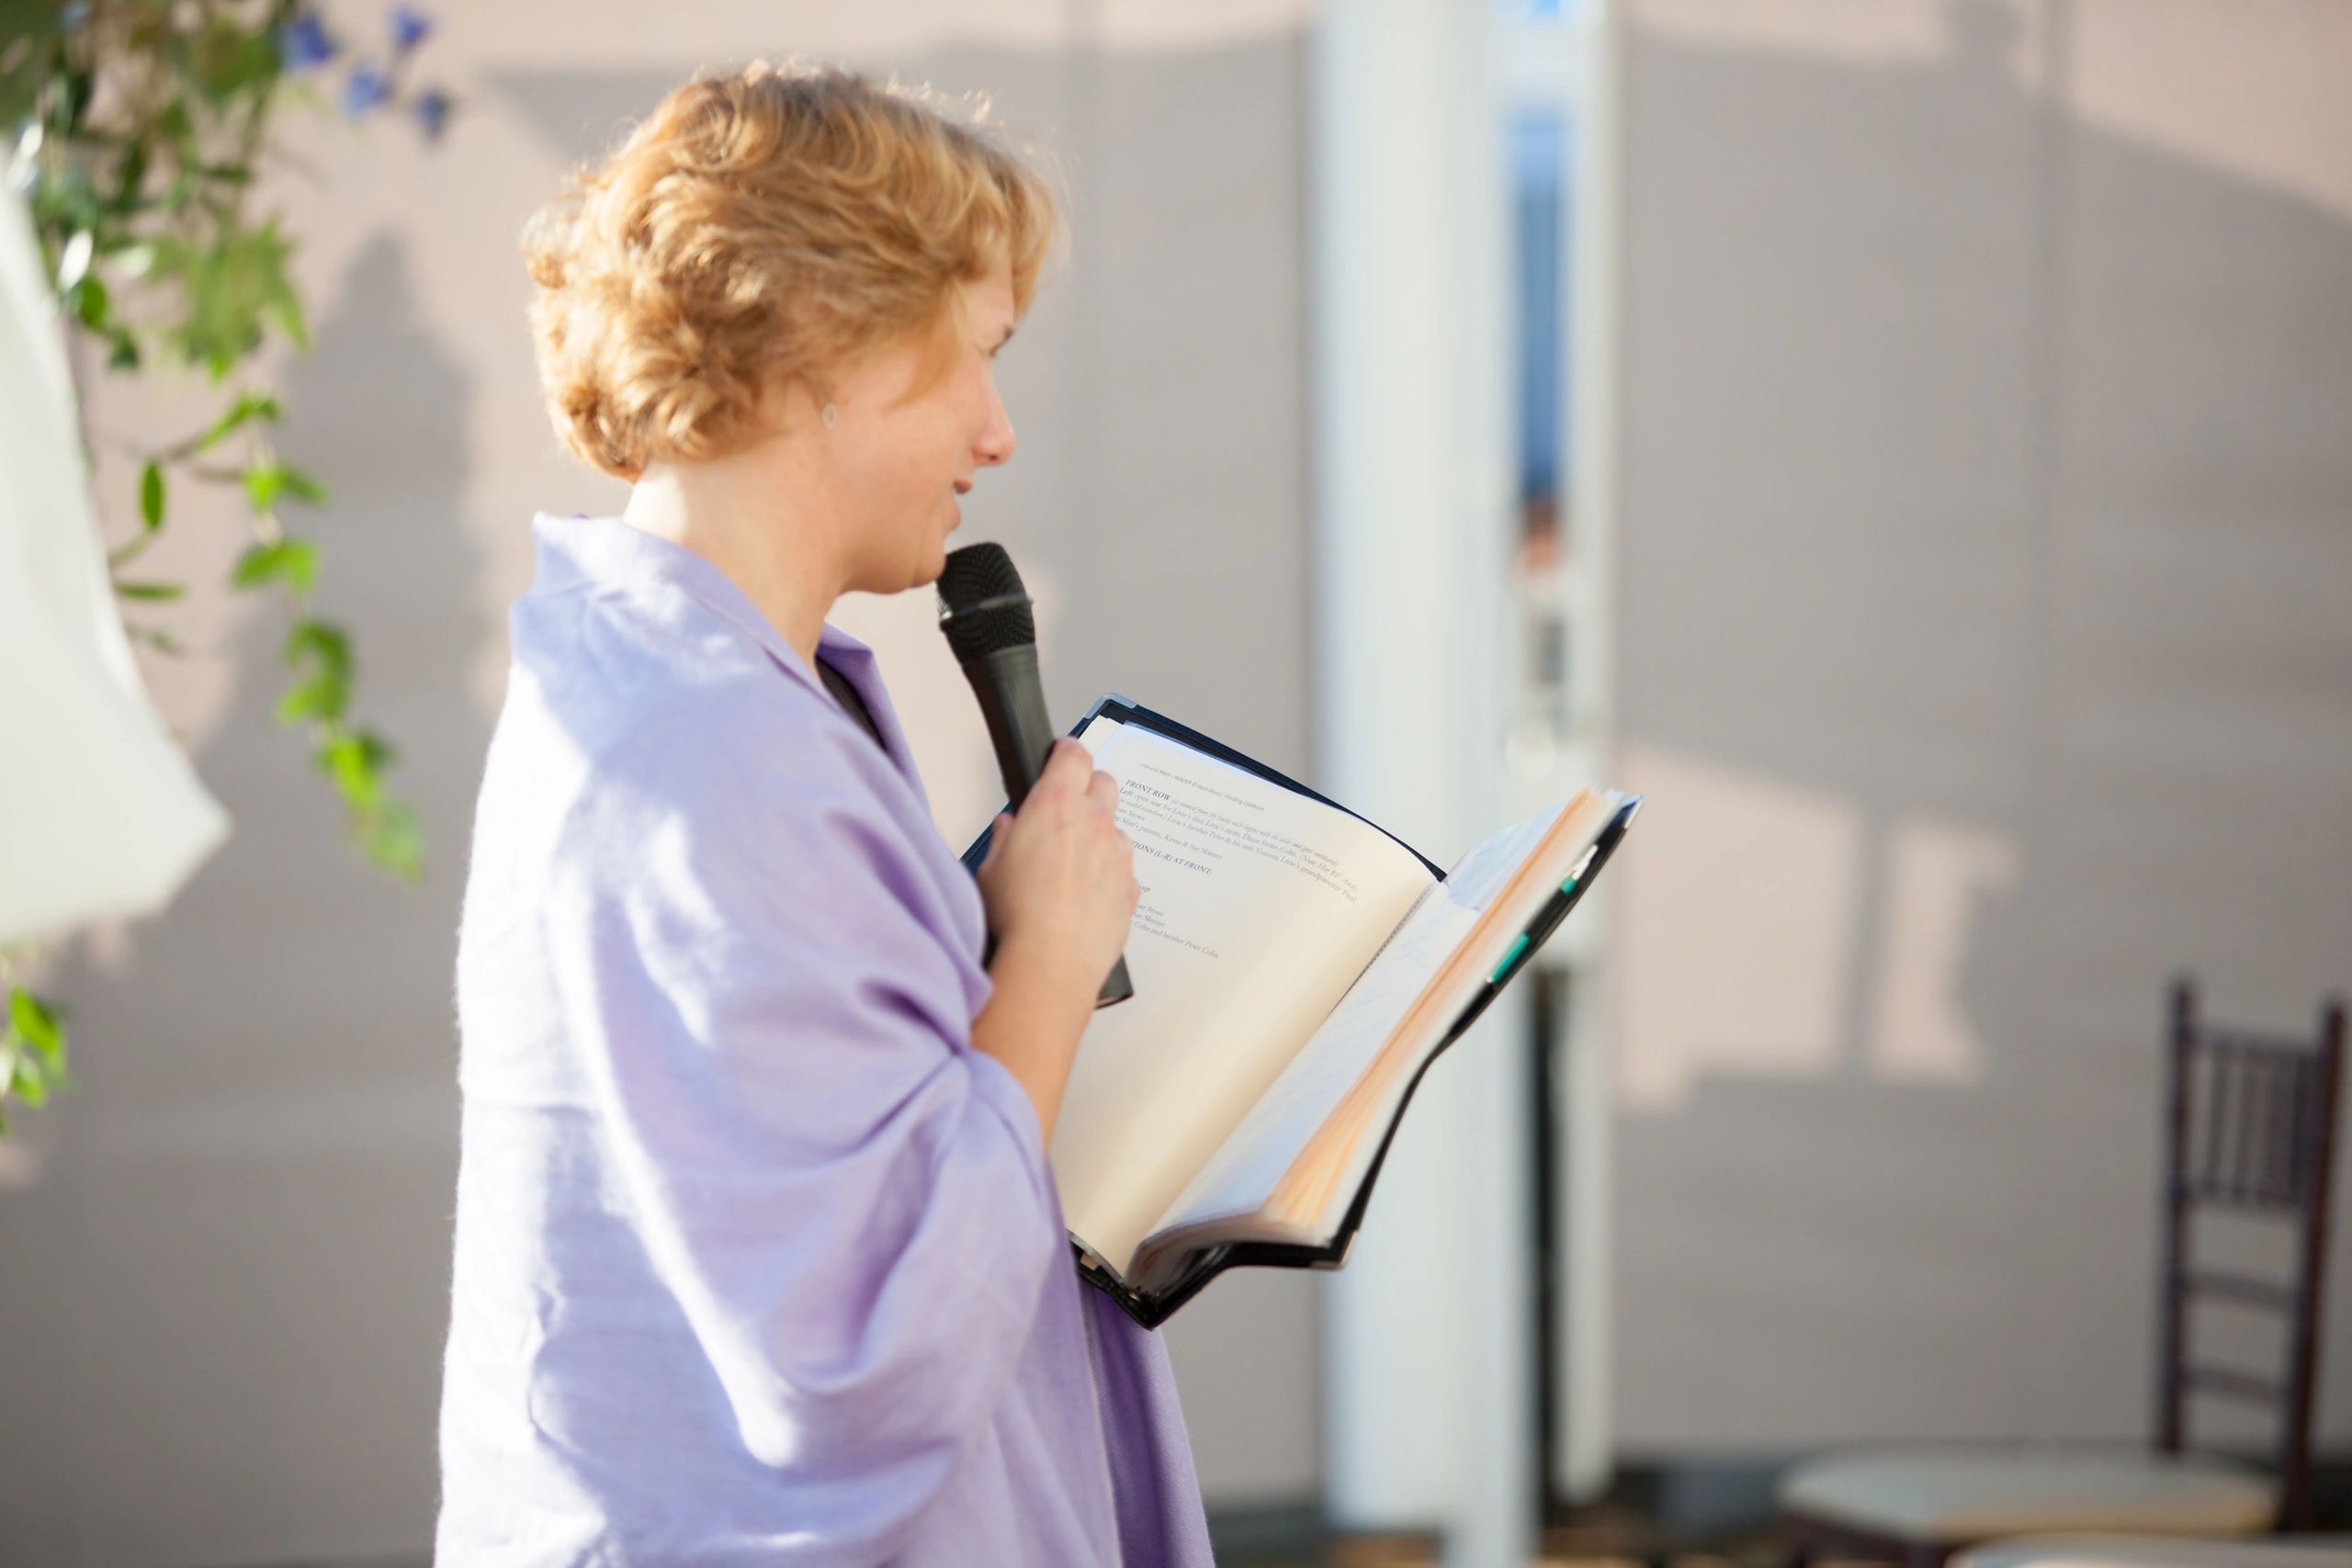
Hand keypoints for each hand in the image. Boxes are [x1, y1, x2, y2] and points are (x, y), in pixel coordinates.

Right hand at [975, 738, 1138, 993]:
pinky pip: (1123, 869)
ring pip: (1116, 829)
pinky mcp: (1131, 888)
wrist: (1050, 963)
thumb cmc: (1015, 917)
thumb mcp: (989, 869)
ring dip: (1100, 837)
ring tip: (1073, 867)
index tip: (1062, 755)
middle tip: (1067, 811)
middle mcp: (1094, 822)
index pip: (1073, 755)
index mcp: (1055, 804)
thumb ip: (1004, 839)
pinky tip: (1085, 899)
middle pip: (1104, 783)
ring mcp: (1118, 855)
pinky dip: (1109, 875)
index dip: (1067, 752)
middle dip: (1089, 789)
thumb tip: (1009, 828)